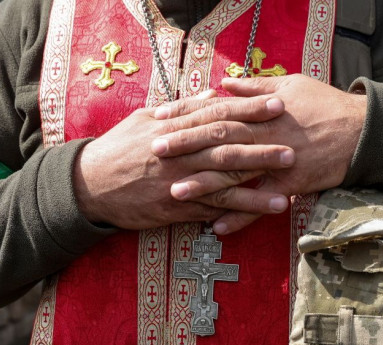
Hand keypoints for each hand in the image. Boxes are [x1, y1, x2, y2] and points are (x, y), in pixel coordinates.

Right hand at [72, 92, 294, 229]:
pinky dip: (240, 211)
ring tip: (289, 186)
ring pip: (224, 182)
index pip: (217, 114)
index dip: (249, 110)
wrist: (89, 186)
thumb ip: (181, 108)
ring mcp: (179, 181)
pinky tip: (263, 212)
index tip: (277, 104)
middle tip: (293, 144)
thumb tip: (212, 94)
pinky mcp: (177, 207)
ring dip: (258, 185)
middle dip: (262, 145)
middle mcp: (179, 153)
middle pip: (227, 147)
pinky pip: (213, 209)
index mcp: (173, 127)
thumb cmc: (118, 149)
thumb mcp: (145, 120)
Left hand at [161, 74, 366, 233]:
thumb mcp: (291, 86)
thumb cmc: (325, 106)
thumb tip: (225, 82)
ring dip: (204, 184)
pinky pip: (261, 205)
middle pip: (218, 138)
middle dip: (185, 144)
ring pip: (235, 173)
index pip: (216, 109)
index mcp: (261, 110)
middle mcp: (264, 134)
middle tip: (155, 149)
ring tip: (175, 192)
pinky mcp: (290, 186)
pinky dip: (241, 217)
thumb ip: (255, 87)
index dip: (186, 113)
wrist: (362, 133)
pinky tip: (217, 227)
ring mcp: (277, 162)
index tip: (160, 116)